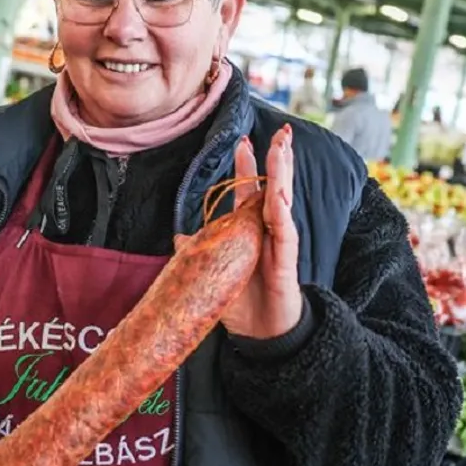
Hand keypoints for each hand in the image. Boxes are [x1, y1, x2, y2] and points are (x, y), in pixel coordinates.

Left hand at [221, 124, 303, 338]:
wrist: (263, 333)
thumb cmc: (242, 301)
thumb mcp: (214, 272)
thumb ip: (200, 252)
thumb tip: (178, 238)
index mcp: (251, 229)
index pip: (250, 191)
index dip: (248, 166)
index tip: (241, 141)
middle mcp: (268, 231)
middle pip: (274, 187)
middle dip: (277, 158)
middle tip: (281, 131)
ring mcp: (279, 244)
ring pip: (283, 202)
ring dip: (282, 175)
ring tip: (281, 150)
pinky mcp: (286, 262)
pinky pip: (284, 234)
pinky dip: (280, 215)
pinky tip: (277, 197)